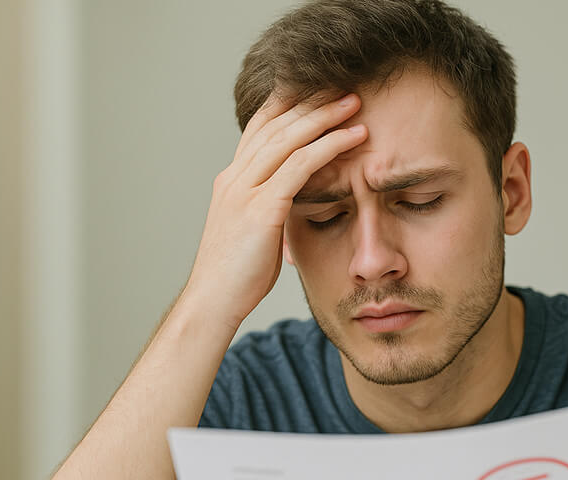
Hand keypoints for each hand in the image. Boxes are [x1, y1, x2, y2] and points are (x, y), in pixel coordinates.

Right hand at [184, 92, 367, 329]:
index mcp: (231, 181)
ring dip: (324, 116)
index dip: (289, 105)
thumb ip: (270, 209)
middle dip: (311, 102)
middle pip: (275, 124)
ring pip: (287, 139)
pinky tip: (353, 138)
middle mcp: (234, 178)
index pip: (260, 128)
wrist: (212, 303)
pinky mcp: (260, 210)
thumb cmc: (236, 277)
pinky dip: (328, 147)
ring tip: (355, 103)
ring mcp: (244, 191)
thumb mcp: (254, 233)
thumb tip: (295, 201)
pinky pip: (298, 167)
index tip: (319, 90)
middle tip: (345, 87)